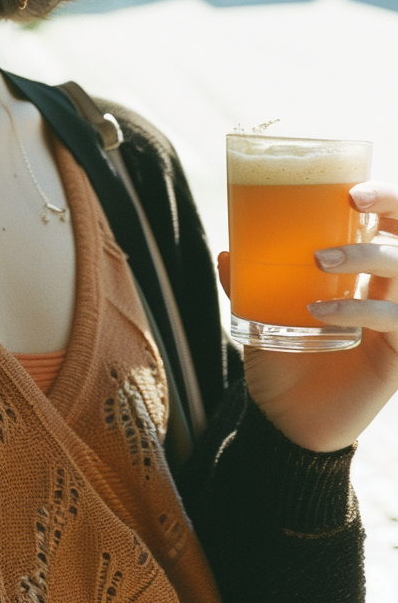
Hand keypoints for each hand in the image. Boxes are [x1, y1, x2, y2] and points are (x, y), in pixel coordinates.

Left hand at [217, 181, 397, 452]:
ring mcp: (397, 324)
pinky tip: (319, 310)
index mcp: (365, 276)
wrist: (287, 420)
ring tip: (318, 259)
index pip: (393, 227)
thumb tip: (226, 251)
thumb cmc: (282, 360)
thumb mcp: (260, 315)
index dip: (388, 200)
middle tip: (353, 201)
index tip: (354, 187)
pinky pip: (394, 321)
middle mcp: (389, 294)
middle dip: (394, 209)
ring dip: (366, 256)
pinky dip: (356, 310)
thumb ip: (247, 284)